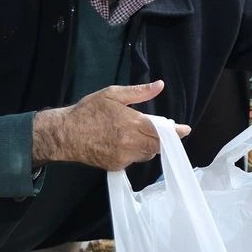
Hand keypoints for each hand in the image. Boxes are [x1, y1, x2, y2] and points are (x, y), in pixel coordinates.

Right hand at [31, 81, 190, 170]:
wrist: (65, 134)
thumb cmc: (88, 111)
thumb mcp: (113, 94)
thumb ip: (139, 92)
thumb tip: (160, 85)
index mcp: (132, 123)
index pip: (161, 130)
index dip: (175, 131)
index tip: (186, 130)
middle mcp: (131, 142)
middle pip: (158, 145)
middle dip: (163, 139)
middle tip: (163, 131)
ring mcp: (124, 157)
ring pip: (147, 154)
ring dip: (149, 145)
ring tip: (139, 134)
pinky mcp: (117, 166)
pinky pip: (134, 160)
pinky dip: (135, 152)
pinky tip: (126, 143)